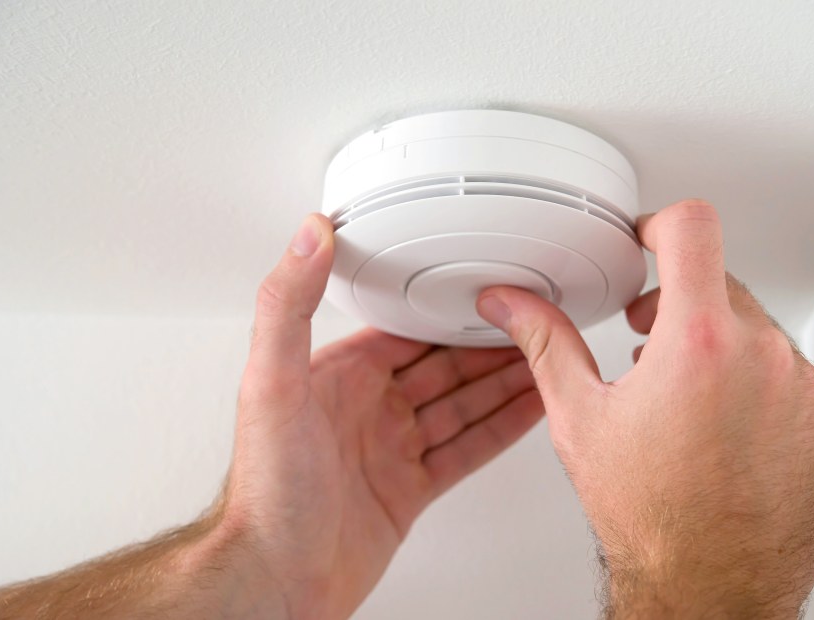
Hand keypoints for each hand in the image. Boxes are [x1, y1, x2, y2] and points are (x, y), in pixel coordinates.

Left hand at [220, 214, 543, 618]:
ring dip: (504, 382)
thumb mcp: (272, 383)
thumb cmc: (267, 490)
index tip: (483, 288)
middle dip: (488, 344)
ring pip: (462, 404)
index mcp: (339, 376)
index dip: (448, 309)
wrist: (278, 578)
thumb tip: (307, 235)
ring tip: (546, 359)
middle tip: (533, 322)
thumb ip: (287, 305)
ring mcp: (391, 449)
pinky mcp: (409, 488)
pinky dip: (501, 429)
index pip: (405, 329)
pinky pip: (466, 449)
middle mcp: (368, 409)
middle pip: (443, 365)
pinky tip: (528, 410)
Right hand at [477, 200, 813, 616]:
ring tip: (679, 391)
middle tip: (645, 338)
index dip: (660, 223)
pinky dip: (749, 377)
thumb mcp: (581, 417)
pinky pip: (783, 368)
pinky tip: (716, 423)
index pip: (692, 228)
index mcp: (697, 343)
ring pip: (752, 325)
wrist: (713, 586)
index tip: (647, 239)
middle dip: (677, 299)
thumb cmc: (652, 517)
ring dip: (714, 342)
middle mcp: (761, 355)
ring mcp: (799, 386)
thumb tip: (512, 304)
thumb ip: (546, 343)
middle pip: (718, 279)